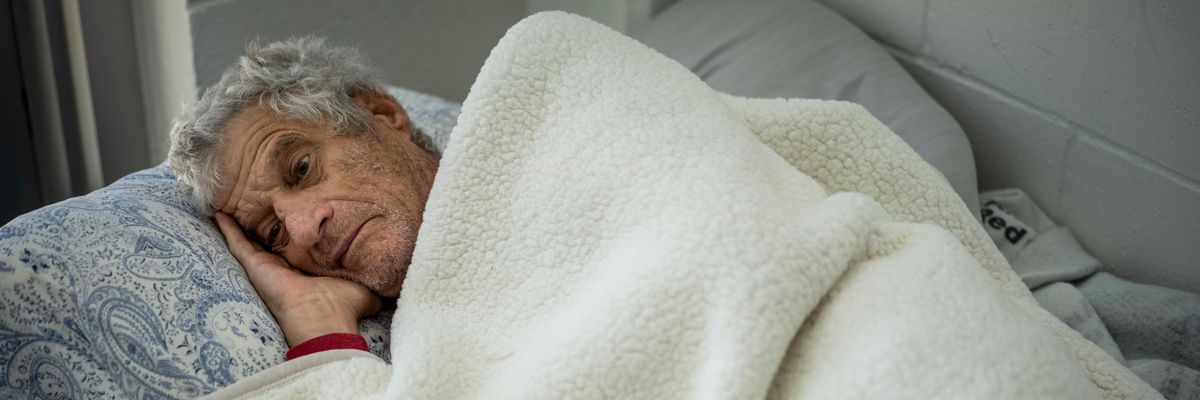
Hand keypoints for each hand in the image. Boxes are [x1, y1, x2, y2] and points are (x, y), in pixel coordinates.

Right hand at [214, 212, 381, 346]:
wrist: (324, 318)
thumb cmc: (344, 306)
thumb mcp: (365, 287)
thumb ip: (373, 279)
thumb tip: (392, 281)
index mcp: (307, 274)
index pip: (297, 251)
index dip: (294, 235)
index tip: (292, 218)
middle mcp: (284, 271)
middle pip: (270, 244)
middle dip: (262, 227)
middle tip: (253, 204)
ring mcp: (266, 269)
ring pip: (249, 243)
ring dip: (239, 225)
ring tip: (228, 204)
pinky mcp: (254, 266)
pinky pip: (237, 244)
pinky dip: (226, 229)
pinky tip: (217, 213)